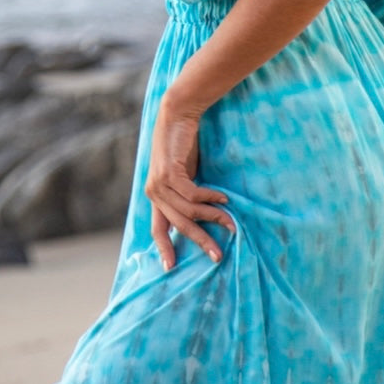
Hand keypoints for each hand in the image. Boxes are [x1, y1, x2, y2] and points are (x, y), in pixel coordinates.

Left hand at [144, 94, 235, 270]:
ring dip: (212, 217)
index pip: (157, 228)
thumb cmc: (183, 143)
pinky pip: (193, 195)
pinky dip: (210, 198)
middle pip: (178, 226)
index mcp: (155, 195)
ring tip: (230, 221)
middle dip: (200, 242)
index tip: (171, 268)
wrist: (177, 114)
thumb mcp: (184, 174)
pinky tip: (223, 198)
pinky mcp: (169, 172)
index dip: (164, 248)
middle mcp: (153, 192)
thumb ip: (186, 194)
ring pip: (189, 212)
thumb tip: (201, 216)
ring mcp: (159, 183)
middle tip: (217, 256)